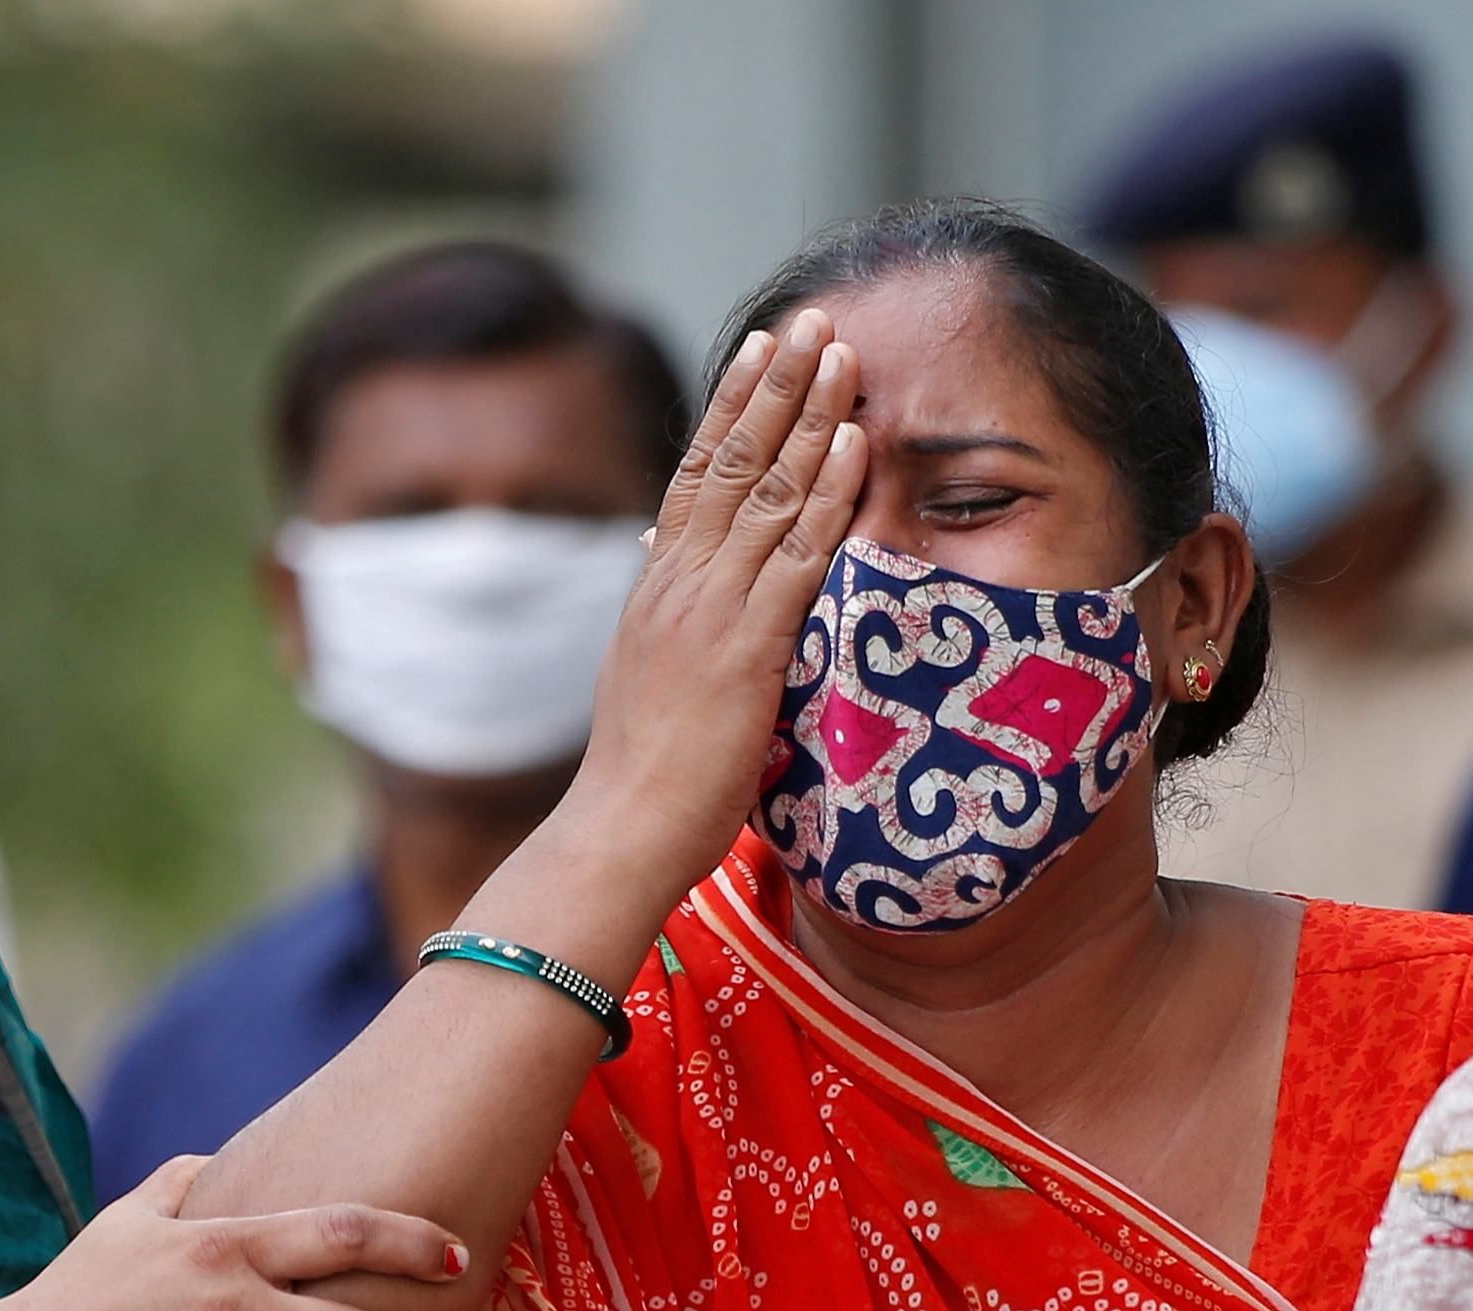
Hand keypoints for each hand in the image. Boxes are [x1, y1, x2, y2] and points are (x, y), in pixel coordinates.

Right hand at [567, 304, 867, 893]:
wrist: (619, 831)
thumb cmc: (642, 777)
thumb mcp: (649, 676)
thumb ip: (667, 617)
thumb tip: (662, 567)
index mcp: (657, 587)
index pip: (696, 472)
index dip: (733, 405)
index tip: (763, 349)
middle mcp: (679, 581)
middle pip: (731, 457)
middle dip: (776, 382)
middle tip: (813, 317)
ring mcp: (710, 608)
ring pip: (766, 489)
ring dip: (809, 414)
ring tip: (843, 351)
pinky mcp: (745, 646)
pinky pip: (796, 553)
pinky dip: (827, 493)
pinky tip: (853, 443)